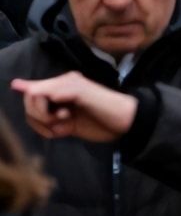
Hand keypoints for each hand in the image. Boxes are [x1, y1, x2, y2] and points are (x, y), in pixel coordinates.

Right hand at [11, 72, 139, 142]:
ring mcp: (59, 109)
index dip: (28, 91)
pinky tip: (63, 132)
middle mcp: (59, 94)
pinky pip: (42, 128)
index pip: (37, 88)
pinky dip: (48, 132)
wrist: (124, 125)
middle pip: (31, 103)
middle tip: (59, 118)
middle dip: (39, 114)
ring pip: (34, 117)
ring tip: (63, 125)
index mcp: (66, 83)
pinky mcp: (62, 124)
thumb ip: (68, 91)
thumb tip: (45, 92)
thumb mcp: (92, 96)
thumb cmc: (111, 106)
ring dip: (44, 125)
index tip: (21, 91)